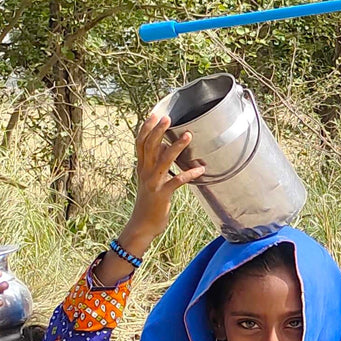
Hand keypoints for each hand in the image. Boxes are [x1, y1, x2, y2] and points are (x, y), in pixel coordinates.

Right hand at [123, 113, 206, 248]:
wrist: (142, 226)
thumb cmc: (149, 202)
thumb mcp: (150, 180)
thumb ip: (155, 164)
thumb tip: (166, 147)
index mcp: (141, 167)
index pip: (140, 143)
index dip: (145, 128)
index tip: (154, 114)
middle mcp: (145, 173)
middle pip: (149, 147)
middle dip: (158, 131)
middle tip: (168, 118)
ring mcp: (152, 183)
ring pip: (163, 161)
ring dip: (176, 147)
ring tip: (188, 136)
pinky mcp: (161, 195)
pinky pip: (176, 181)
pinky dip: (189, 175)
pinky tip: (200, 170)